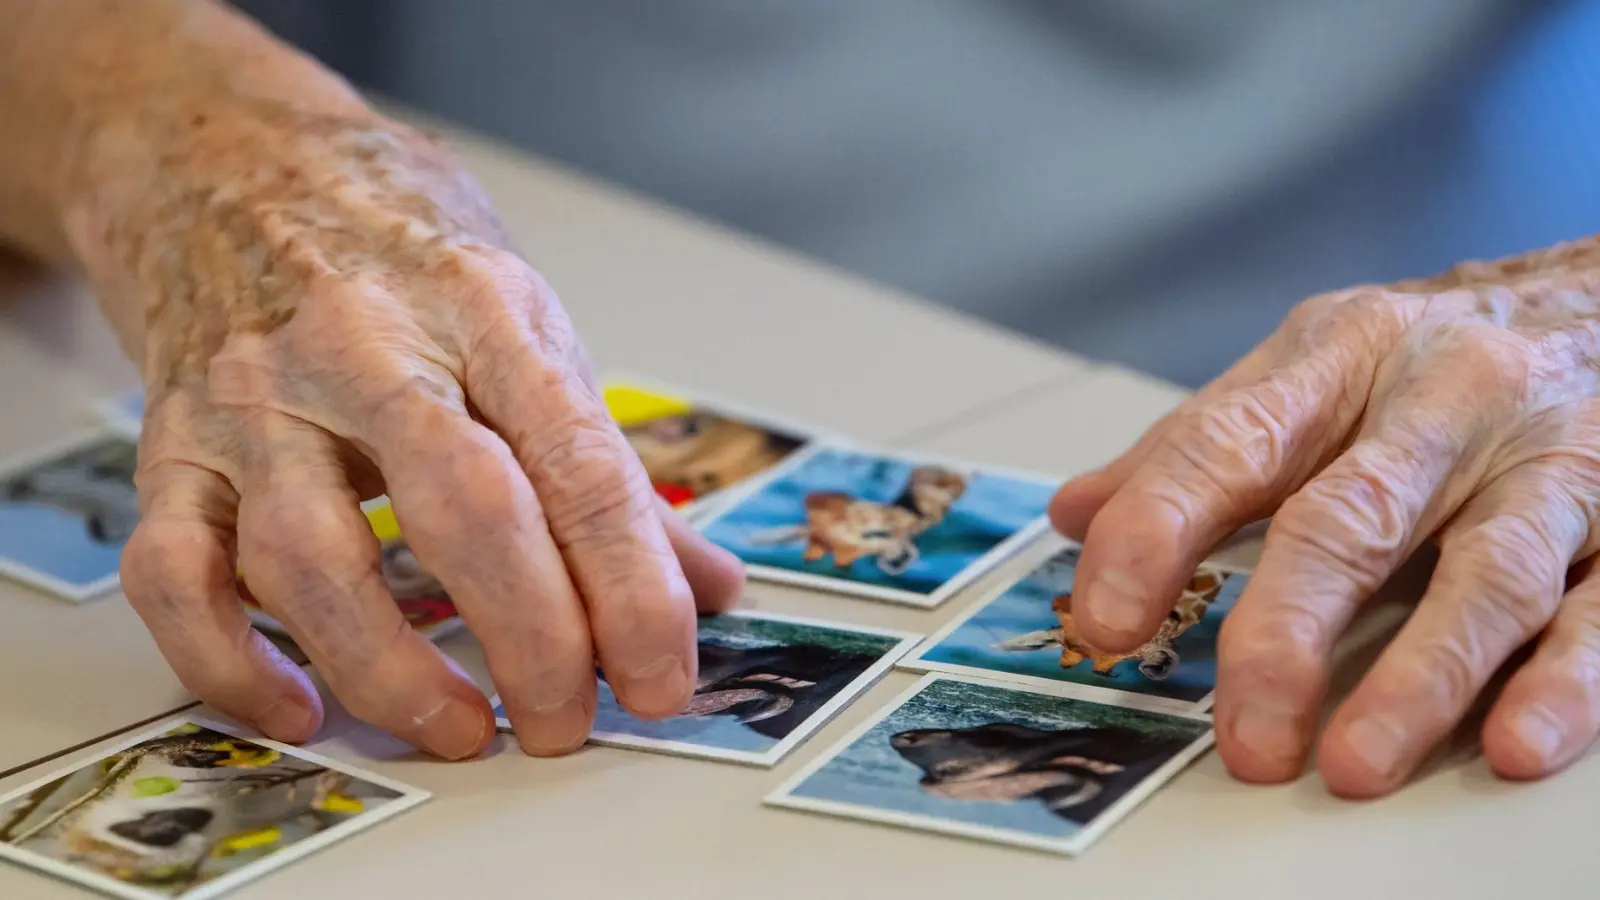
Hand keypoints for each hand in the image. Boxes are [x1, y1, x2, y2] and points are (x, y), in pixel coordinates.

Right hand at [73, 99, 743, 758]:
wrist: (222, 160)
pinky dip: (229, 662)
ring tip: (463, 730)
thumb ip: (605, 462)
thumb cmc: (392, 246)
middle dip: (533, 638)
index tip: (661, 677)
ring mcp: (255, 401)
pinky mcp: (170, 447)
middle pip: (464, 511)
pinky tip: (300, 708)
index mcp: (482, 312)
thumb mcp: (522, 321)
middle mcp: (365, 351)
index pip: (580, 465)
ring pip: (310, 558)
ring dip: (392, 670)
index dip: (632, 588)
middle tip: (568, 722)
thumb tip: (706, 585)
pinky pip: (175, 574)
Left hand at [1049, 242, 1599, 795]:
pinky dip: (1566, 678)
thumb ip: (1196, 447)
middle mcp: (1443, 400)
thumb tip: (1075, 515)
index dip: (1156, 528)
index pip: (1226, 444)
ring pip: (1483, 574)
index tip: (1103, 614)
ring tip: (1355, 763)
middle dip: (1285, 630)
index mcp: (1339, 357)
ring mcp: (1547, 461)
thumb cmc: (1437, 352)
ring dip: (1419, 678)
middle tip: (1242, 729)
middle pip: (1349, 519)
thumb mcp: (1311, 368)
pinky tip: (1519, 739)